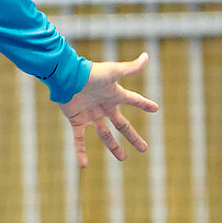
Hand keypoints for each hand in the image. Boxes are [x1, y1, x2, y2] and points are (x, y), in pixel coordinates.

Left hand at [59, 52, 159, 168]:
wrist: (66, 77)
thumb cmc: (90, 73)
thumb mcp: (113, 71)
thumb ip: (130, 67)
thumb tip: (147, 57)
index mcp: (113, 95)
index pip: (133, 100)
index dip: (144, 104)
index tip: (155, 109)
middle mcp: (103, 106)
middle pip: (122, 125)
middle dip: (133, 136)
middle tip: (144, 148)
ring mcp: (90, 115)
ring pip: (104, 134)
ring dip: (113, 146)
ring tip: (122, 158)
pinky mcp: (76, 120)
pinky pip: (79, 139)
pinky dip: (80, 152)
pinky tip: (83, 165)